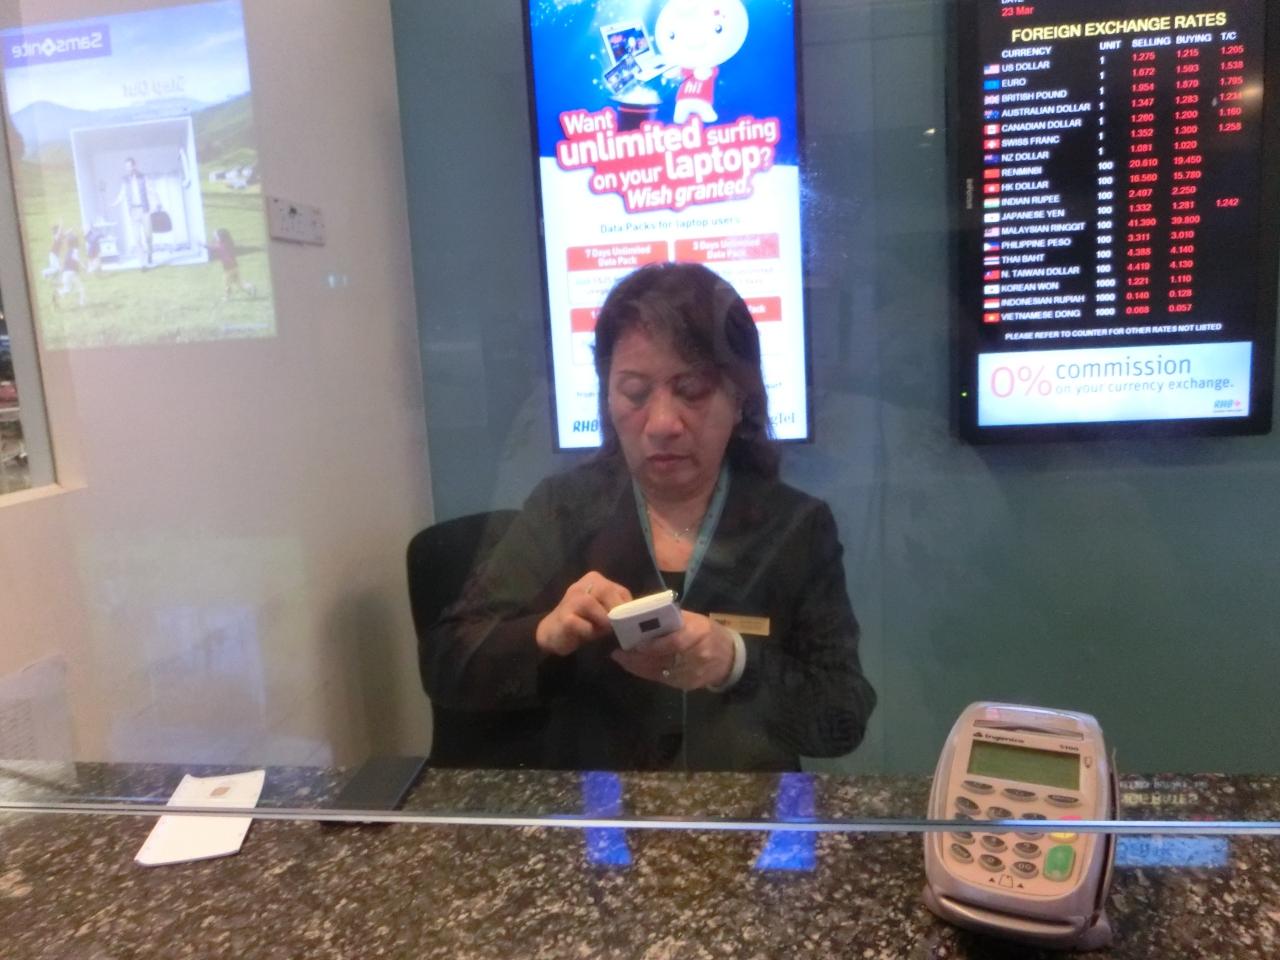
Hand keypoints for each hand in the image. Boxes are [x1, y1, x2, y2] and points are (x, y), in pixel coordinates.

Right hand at [536, 573, 631, 656]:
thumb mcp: (605, 613)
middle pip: (605, 590)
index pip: (620, 590)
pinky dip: (587, 631)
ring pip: (590, 603)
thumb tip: (636, 618)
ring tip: (603, 631)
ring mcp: (570, 600)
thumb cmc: (585, 622)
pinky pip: (579, 623)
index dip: (627, 607)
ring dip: (601, 620)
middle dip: (615, 610)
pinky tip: (587, 635)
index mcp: (595, 580)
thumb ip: (618, 610)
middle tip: (618, 626)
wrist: (555, 632)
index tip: (629, 622)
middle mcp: (582, 585)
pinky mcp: (563, 617)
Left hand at [611, 611, 734, 690]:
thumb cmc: (710, 633)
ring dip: (638, 666)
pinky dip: (647, 673)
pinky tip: (634, 667)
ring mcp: (693, 673)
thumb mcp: (696, 620)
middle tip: (619, 652)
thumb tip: (645, 616)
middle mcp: (698, 655)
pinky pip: (663, 680)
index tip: (635, 643)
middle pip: (664, 659)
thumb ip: (674, 619)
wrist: (731, 658)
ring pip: (660, 672)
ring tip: (621, 658)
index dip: (654, 644)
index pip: (676, 641)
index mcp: (700, 633)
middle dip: (639, 657)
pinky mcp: (688, 685)